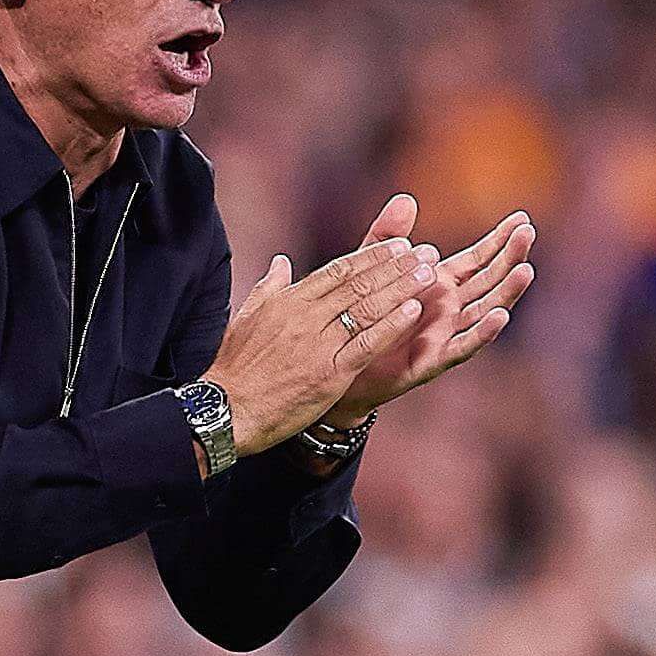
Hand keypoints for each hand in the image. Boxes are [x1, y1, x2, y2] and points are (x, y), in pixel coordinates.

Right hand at [199, 235, 437, 457]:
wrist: (227, 411)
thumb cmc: (235, 368)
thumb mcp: (248, 318)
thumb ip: (270, 286)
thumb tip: (281, 261)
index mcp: (289, 300)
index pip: (339, 270)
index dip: (372, 256)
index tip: (399, 245)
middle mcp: (306, 316)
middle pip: (359, 283)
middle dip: (396, 266)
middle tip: (425, 253)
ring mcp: (319, 344)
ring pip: (368, 308)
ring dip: (402, 288)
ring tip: (428, 274)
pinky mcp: (329, 373)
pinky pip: (367, 344)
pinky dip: (392, 325)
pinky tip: (414, 310)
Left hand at [320, 199, 535, 432]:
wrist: (339, 361)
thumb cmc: (359, 314)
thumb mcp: (371, 267)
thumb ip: (388, 235)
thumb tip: (406, 199)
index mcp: (440, 284)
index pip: (478, 259)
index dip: (499, 240)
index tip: (521, 219)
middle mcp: (450, 309)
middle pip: (489, 280)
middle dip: (510, 257)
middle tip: (528, 233)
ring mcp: (446, 334)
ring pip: (485, 311)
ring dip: (507, 292)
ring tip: (525, 270)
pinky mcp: (433, 360)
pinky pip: (463, 346)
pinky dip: (483, 332)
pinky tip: (501, 316)